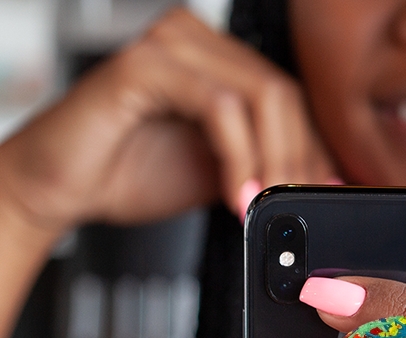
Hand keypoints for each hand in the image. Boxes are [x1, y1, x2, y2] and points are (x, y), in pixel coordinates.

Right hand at [0, 8, 335, 234]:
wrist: (64, 186)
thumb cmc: (131, 173)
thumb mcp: (220, 174)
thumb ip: (263, 167)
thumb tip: (316, 183)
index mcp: (218, 62)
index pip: (289, 99)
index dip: (313, 150)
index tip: (322, 194)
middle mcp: (197, 42)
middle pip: (283, 94)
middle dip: (298, 161)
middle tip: (293, 207)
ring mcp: (170, 46)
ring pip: (260, 96)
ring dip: (272, 161)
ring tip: (263, 206)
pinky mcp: (145, 64)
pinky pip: (219, 106)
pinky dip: (238, 157)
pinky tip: (236, 195)